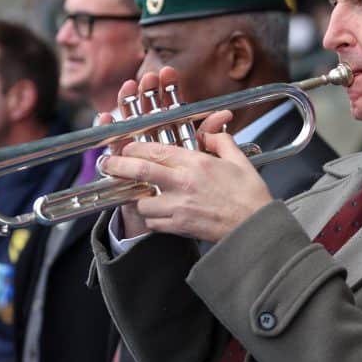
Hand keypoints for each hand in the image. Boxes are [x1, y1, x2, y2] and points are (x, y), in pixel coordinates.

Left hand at [106, 68, 236, 239]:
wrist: (255, 228)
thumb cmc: (250, 195)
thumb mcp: (238, 160)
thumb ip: (221, 141)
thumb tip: (210, 133)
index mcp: (195, 163)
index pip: (155, 151)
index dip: (134, 148)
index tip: (125, 147)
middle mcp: (183, 184)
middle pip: (139, 171)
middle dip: (117, 166)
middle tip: (107, 164)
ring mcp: (179, 207)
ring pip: (141, 201)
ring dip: (137, 197)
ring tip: (137, 193)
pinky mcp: (179, 226)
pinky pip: (153, 222)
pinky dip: (151, 218)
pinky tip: (156, 213)